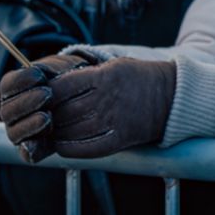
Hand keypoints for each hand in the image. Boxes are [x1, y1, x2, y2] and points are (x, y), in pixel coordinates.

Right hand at [0, 53, 94, 161]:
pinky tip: (41, 141)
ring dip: (29, 125)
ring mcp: (21, 132)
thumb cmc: (70, 80)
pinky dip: (32, 148)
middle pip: (8, 110)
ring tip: (47, 117)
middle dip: (26, 102)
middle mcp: (12, 112)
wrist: (86, 99)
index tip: (39, 75)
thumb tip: (40, 71)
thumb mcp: (62, 69)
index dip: (20, 81)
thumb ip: (50, 69)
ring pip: (15, 133)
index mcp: (14, 90)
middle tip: (47, 94)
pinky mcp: (34, 149)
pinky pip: (27, 153)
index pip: (8, 85)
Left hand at [0, 56, 176, 160]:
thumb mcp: (112, 66)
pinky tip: (63, 144)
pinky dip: (69, 148)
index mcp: (104, 77)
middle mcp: (107, 99)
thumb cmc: (138, 79)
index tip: (42, 96)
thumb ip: (84, 76)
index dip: (45, 94)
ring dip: (55, 132)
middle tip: (42, 115)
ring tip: (52, 129)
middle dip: (47, 115)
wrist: (172, 96)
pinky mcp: (120, 139)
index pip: (59, 88)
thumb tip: (49, 86)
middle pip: (62, 111)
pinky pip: (87, 148)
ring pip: (70, 131)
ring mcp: (114, 121)